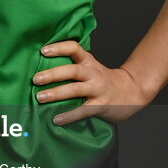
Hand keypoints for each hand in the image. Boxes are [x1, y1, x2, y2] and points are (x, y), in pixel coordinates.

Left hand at [33, 40, 149, 124]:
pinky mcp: (101, 105)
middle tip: (35, 79)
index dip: (59, 48)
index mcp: (88, 62)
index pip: (74, 48)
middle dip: (52, 74)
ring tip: (40, 97)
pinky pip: (83, 110)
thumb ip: (74, 66)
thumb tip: (42, 69)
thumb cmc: (103, 80)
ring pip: (75, 89)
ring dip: (56, 93)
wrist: (132, 91)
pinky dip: (69, 115)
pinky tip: (56, 119)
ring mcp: (98, 89)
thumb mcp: (91, 67)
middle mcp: (93, 73)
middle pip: (72, 70)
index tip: (43, 51)